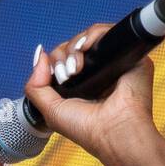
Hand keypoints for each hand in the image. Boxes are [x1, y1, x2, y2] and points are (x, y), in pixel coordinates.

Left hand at [23, 23, 156, 161]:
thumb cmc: (87, 129)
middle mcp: (97, 73)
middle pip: (73, 46)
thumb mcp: (51, 111)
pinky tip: (85, 49)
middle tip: (67, 74)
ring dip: (74, 47)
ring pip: (88, 38)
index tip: (58, 77)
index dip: (55, 62)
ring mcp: (113, 62)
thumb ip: (36, 86)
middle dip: (63, 55)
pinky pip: (107, 32)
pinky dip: (93, 34)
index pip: (63, 59)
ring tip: (75, 68)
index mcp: (81, 85)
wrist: (115, 133)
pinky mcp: (129, 54)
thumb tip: (40, 54)